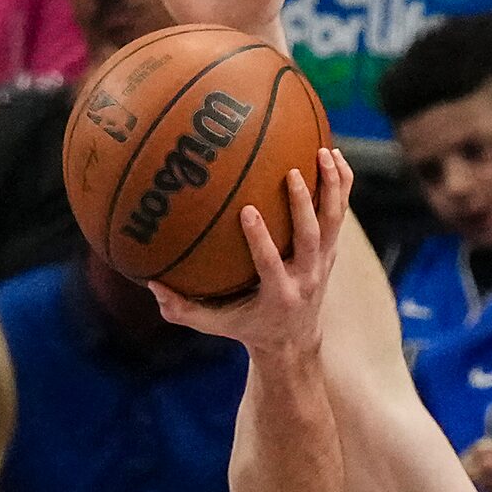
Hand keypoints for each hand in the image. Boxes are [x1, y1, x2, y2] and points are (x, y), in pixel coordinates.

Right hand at [146, 148, 353, 357]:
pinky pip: (339, 213)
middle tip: (292, 172)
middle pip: (310, 237)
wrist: (293, 340)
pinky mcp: (331, 250)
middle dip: (303, 205)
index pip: (270, 264)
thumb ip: (182, 309)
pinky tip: (335, 155)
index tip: (248, 210)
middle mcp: (306, 277)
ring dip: (330, 187)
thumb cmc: (247, 327)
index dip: (261, 239)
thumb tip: (150, 285)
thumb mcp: (215, 325)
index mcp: (279, 295)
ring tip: (324, 152)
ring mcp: (323, 262)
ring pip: (332, 221)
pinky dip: (341, 184)